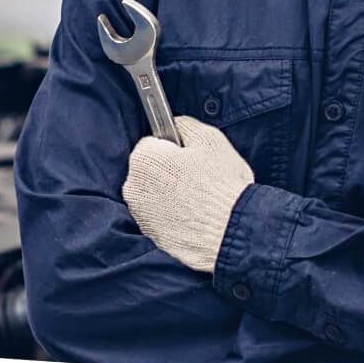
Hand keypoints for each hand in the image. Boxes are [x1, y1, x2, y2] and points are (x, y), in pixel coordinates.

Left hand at [122, 115, 253, 272]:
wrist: (229, 231)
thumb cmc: (221, 183)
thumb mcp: (209, 138)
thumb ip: (185, 125)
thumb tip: (176, 125)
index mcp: (144, 159)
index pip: (151, 143)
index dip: (173, 147)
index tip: (189, 155)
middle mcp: (134, 188)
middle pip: (149, 170)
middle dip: (168, 170)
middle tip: (197, 175)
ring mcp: (141, 215)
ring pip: (154, 194)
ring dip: (169, 192)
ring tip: (199, 197)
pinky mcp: (151, 236)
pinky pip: (160, 216)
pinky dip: (173, 214)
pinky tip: (195, 214)